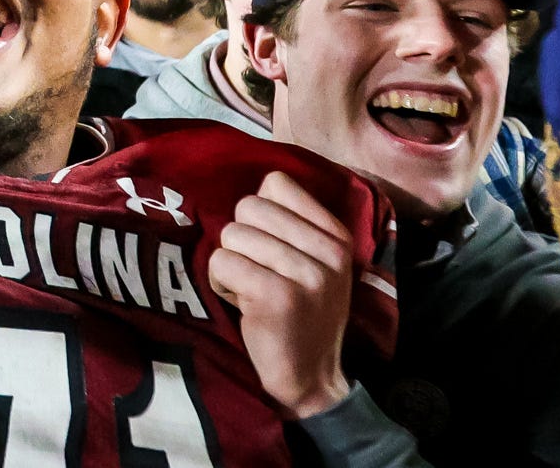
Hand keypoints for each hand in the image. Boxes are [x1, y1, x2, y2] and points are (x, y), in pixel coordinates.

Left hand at [207, 171, 355, 419]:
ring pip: (231, 234)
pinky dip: (221, 283)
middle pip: (247, 207)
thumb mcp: (316, 262)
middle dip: (240, 239)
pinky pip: (222, 263)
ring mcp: (306, 275)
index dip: (258, 213)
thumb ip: (292, 223)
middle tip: (257, 272)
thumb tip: (253, 189)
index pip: (276, 183)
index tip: (270, 246)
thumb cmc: (302, 312)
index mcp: (338, 235)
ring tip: (251, 289)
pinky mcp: (277, 297)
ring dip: (229, 264)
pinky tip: (242, 303)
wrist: (310, 377)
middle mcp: (328, 252)